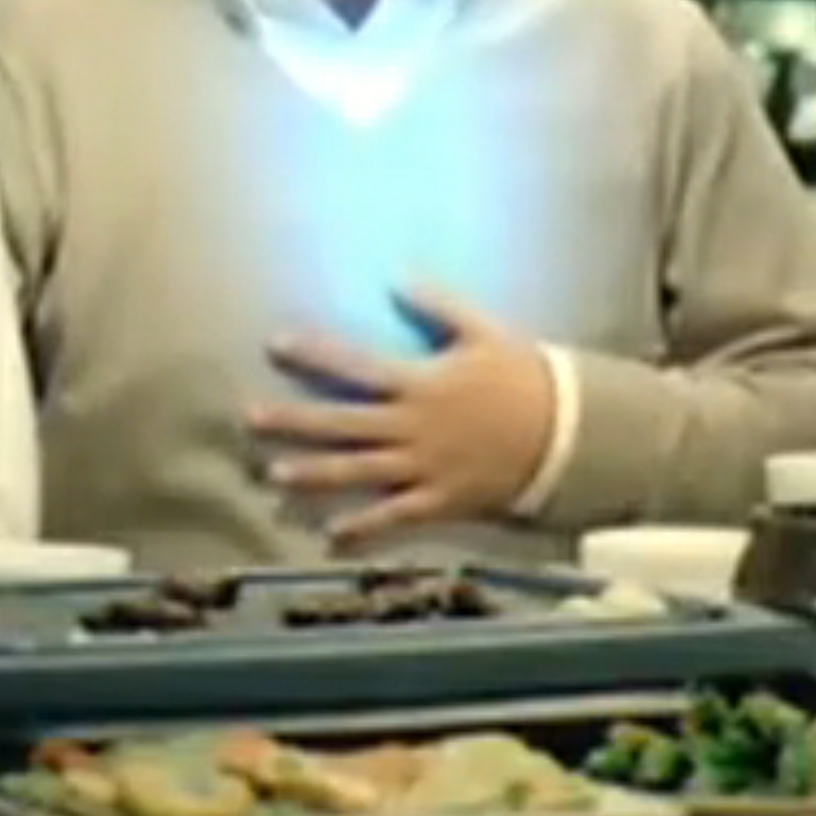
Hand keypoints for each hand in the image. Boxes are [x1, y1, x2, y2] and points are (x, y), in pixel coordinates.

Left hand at [246, 287, 555, 546]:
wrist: (566, 432)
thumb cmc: (520, 375)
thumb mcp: (481, 331)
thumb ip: (437, 305)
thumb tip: (396, 278)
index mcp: (419, 383)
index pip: (355, 366)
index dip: (314, 355)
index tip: (276, 344)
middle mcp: (412, 428)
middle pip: (342, 425)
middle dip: (294, 422)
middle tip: (249, 419)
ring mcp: (424, 468)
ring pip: (359, 474)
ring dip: (315, 476)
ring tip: (274, 476)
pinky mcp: (440, 501)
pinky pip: (395, 518)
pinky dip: (364, 530)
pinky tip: (331, 537)